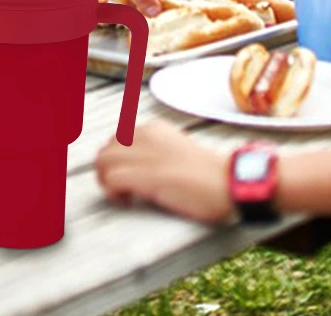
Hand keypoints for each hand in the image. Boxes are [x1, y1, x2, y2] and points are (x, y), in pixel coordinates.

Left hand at [95, 120, 232, 222]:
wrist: (228, 182)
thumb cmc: (209, 176)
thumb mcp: (177, 152)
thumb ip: (156, 152)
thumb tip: (136, 166)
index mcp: (153, 128)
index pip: (117, 139)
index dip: (118, 160)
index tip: (127, 176)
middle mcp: (144, 134)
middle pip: (106, 149)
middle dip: (108, 171)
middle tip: (123, 189)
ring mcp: (143, 153)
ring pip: (102, 161)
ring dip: (107, 181)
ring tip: (124, 196)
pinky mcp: (144, 174)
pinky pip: (110, 178)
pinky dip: (112, 192)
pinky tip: (128, 201)